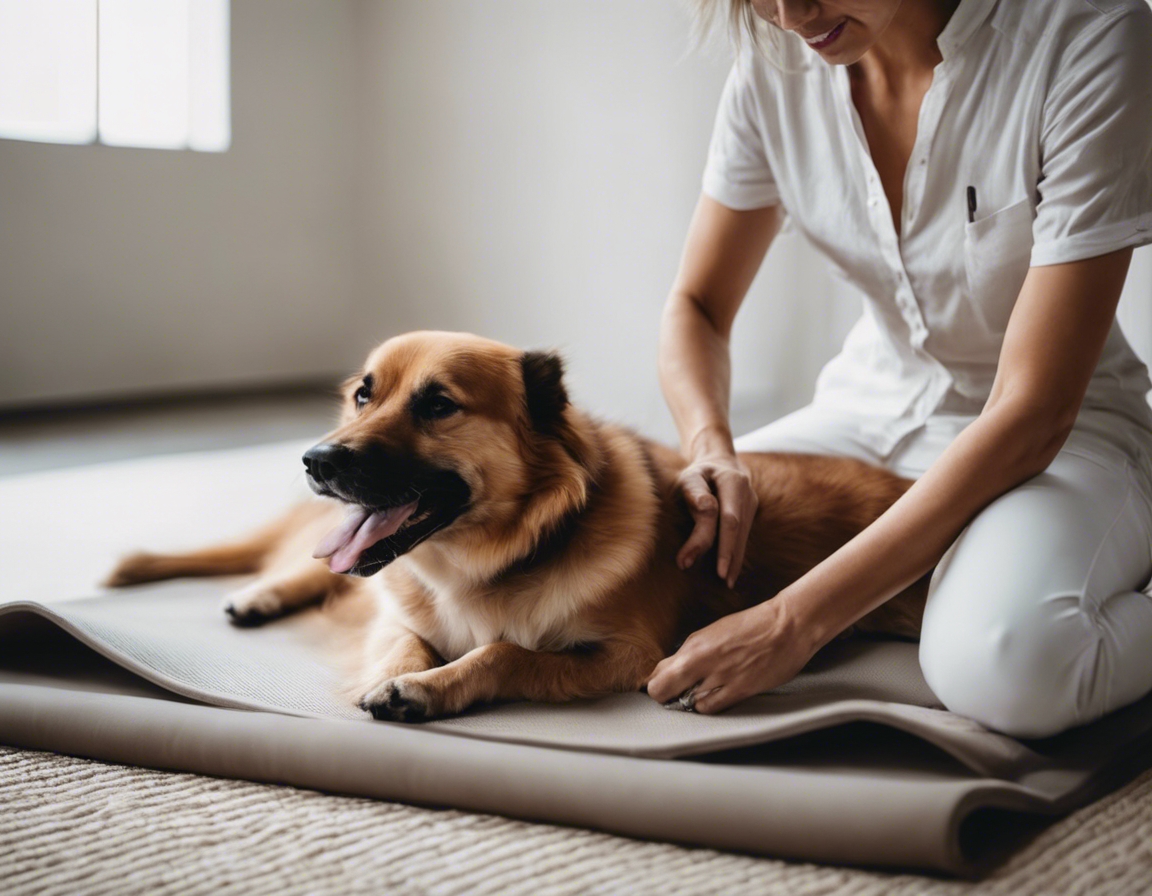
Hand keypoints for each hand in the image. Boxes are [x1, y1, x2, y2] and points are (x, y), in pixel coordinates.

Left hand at [645, 598, 817, 713]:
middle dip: (663, 695)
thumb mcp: (714, 632)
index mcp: (695, 644)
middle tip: (670, 695)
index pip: (659, 671)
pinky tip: (713, 698)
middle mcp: (703, 661)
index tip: (661, 684)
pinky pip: (711, 707)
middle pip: (662, 690)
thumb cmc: (753, 626)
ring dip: (688, 701)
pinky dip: (707, 706)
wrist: (787, 626)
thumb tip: (671, 669)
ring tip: (698, 694)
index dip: (656, 681)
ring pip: (687, 703)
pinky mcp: (740, 690)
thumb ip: (692, 652)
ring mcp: (721, 677)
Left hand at [675, 452, 757, 586]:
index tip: (718, 567)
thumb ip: (695, 491)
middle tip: (723, 579)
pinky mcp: (750, 514)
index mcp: (733, 481)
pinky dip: (737, 555)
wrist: (718, 464)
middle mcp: (747, 494)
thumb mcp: (691, 475)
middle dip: (730, 555)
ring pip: (744, 536)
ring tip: (728, 583)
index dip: (724, 544)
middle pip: (739, 530)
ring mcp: (752, 504)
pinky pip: (743, 537)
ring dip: (736, 560)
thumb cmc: (698, 473)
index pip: (730, 518)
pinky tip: (732, 574)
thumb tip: (706, 510)